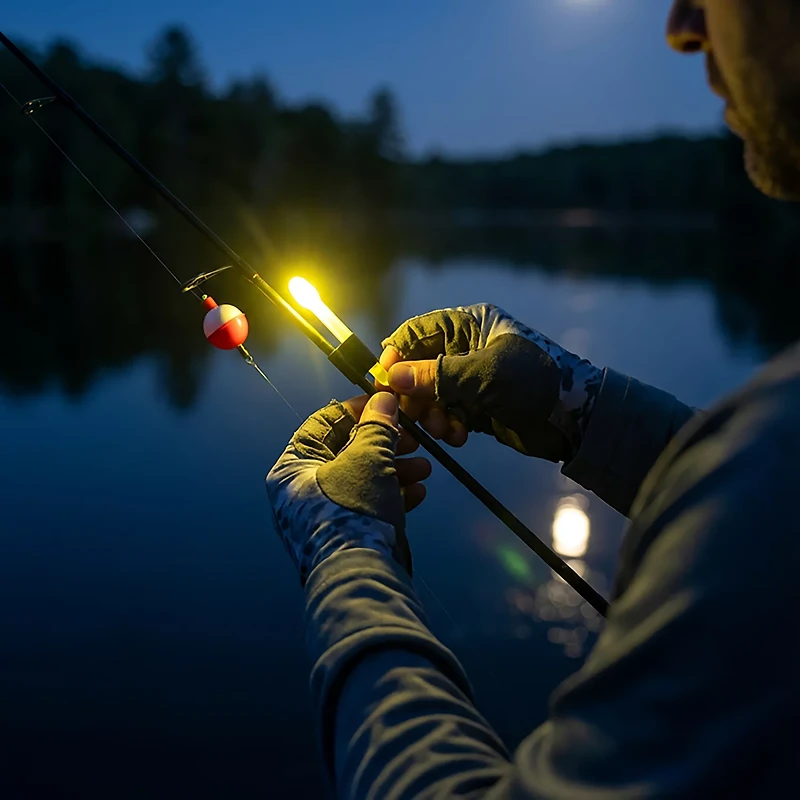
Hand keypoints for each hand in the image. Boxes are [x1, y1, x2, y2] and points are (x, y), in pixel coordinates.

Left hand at [266, 393, 430, 583]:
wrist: (359, 578)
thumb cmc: (353, 510)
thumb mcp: (368, 459)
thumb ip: (377, 426)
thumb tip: (383, 398)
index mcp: (292, 468)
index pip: (322, 424)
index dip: (356, 410)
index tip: (385, 404)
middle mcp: (301, 491)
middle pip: (346, 452)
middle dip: (384, 443)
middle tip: (412, 438)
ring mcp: (322, 516)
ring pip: (361, 479)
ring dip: (395, 469)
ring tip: (424, 468)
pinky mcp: (344, 536)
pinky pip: (367, 506)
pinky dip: (392, 496)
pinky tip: (417, 492)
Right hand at [379, 304, 602, 462]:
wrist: (577, 419)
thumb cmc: (535, 381)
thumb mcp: (485, 374)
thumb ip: (438, 375)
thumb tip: (391, 377)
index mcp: (470, 325)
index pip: (419, 332)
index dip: (398, 353)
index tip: (386, 380)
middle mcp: (466, 348)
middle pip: (419, 366)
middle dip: (415, 392)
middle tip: (413, 415)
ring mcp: (470, 379)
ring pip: (430, 394)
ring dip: (431, 414)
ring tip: (443, 428)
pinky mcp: (476, 406)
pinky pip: (447, 414)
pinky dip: (447, 426)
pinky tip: (458, 436)